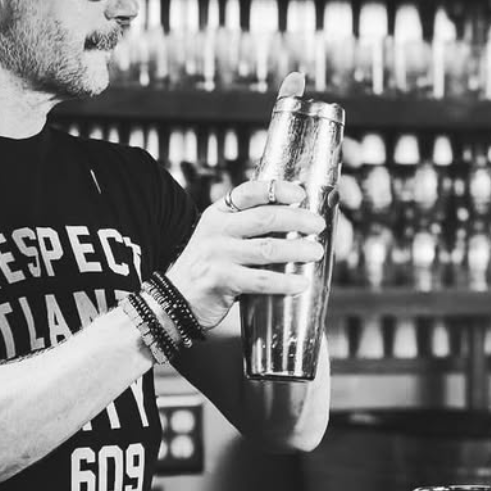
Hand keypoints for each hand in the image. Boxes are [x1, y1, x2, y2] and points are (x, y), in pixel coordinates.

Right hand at [164, 73, 326, 330]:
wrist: (171, 301)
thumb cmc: (207, 269)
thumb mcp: (218, 239)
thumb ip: (247, 230)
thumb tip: (296, 226)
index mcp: (218, 214)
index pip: (249, 191)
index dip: (279, 189)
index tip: (302, 194)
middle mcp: (216, 230)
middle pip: (265, 218)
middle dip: (297, 219)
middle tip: (318, 225)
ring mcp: (217, 255)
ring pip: (266, 249)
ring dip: (296, 249)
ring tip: (316, 252)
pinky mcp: (219, 281)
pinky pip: (259, 280)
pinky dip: (284, 282)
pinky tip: (301, 283)